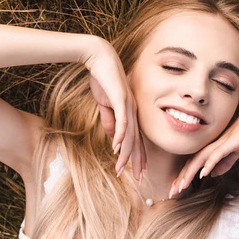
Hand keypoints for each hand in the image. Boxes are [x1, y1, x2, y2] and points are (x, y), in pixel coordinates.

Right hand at [81, 38, 146, 181]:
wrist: (99, 58)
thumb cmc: (102, 79)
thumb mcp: (105, 104)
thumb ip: (109, 120)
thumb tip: (112, 137)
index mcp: (130, 113)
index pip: (135, 139)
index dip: (137, 157)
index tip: (137, 173)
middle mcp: (133, 112)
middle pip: (137, 141)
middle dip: (137, 162)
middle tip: (139, 180)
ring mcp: (129, 106)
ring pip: (130, 135)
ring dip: (126, 154)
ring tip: (122, 169)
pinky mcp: (121, 100)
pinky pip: (122, 122)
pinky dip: (120, 136)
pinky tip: (117, 149)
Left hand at [169, 95, 238, 197]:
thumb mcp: (236, 151)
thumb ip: (225, 162)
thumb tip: (213, 174)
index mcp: (213, 147)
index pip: (194, 164)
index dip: (184, 177)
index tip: (177, 190)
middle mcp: (213, 145)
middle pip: (192, 163)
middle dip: (181, 179)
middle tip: (171, 192)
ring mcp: (220, 142)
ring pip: (200, 160)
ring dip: (190, 174)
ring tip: (181, 186)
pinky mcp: (230, 142)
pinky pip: (217, 154)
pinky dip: (209, 163)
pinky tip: (202, 173)